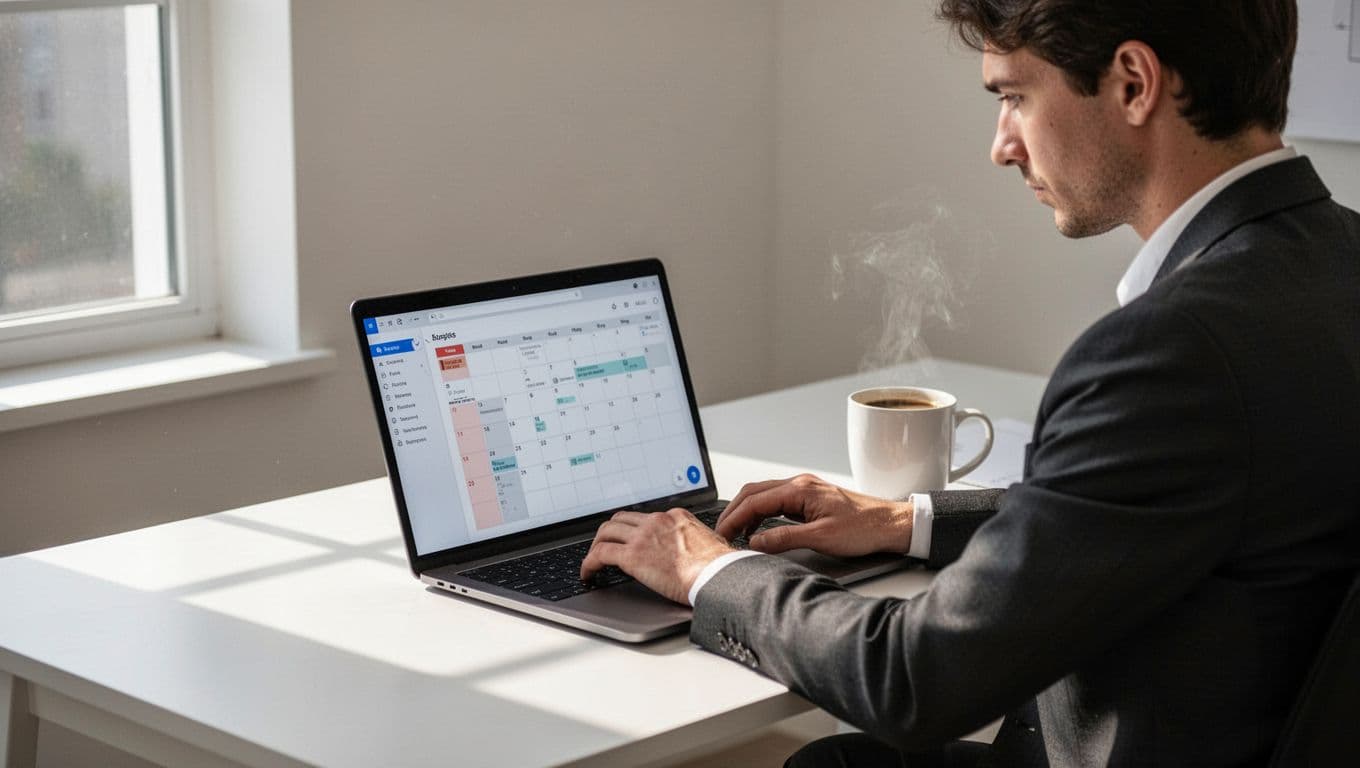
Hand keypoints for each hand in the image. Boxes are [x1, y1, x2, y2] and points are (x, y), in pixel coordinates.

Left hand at [580, 509, 735, 604]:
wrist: (718, 575)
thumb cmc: (719, 567)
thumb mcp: (708, 543)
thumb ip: (692, 541)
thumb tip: (690, 553)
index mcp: (675, 517)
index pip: (644, 517)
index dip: (631, 529)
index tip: (627, 539)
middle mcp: (657, 521)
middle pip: (620, 519)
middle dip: (609, 533)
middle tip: (604, 546)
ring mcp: (643, 537)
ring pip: (606, 532)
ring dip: (596, 545)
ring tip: (592, 561)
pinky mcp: (633, 556)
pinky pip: (600, 554)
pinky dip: (589, 563)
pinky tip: (588, 574)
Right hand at [716, 474, 913, 557]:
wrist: (891, 524)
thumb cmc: (863, 528)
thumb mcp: (821, 538)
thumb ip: (784, 539)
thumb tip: (755, 541)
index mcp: (800, 489)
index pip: (755, 500)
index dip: (734, 518)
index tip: (722, 533)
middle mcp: (799, 484)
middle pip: (754, 493)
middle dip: (733, 512)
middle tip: (721, 533)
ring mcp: (804, 490)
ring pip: (764, 496)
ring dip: (746, 512)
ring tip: (735, 533)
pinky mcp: (809, 499)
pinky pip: (776, 502)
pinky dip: (761, 514)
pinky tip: (759, 529)